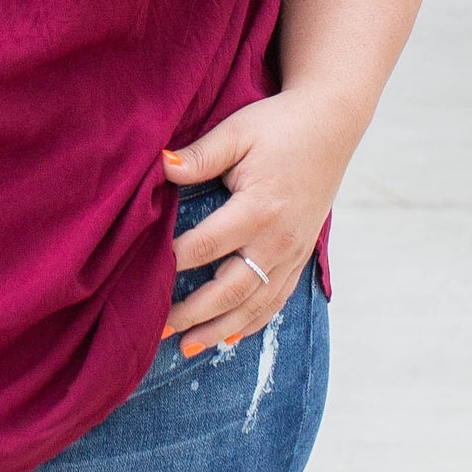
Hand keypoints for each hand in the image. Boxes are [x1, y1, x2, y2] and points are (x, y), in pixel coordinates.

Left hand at [161, 89, 348, 353]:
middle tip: (155, 329)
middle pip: (229, 289)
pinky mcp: (301, 255)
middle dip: (191, 313)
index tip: (141, 276)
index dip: (171, 264)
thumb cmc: (278, 125)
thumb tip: (162, 165)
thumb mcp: (236, 132)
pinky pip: (277, 299)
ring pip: (255, 305)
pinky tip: (229, 337)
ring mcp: (293, 252)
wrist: (331, 124)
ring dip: (219, 328)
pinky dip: (252, 322)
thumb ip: (199, 155)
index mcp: (259, 209)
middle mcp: (279, 240)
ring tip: (185, 348)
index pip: (205, 246)